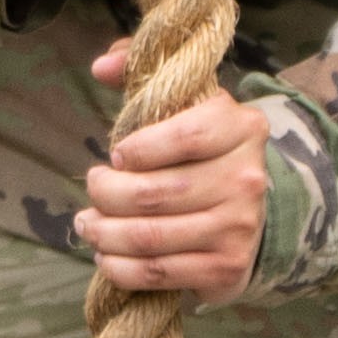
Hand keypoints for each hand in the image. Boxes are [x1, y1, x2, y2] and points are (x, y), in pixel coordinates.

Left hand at [78, 76, 271, 299]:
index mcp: (242, 127)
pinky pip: (157, 272)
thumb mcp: (180, 102)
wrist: (248, 214)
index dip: (139, 148)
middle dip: (106, 193)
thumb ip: (139, 70)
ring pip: (149, 235)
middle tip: (93, 188)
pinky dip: (119, 267)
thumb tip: (101, 66)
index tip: (117, 155)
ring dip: (104, 233)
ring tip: (88, 224)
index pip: (186, 135)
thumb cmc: (197, 151)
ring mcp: (239, 227)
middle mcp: (247, 178)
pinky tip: (106, 255)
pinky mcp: (226, 268)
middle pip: (154, 192)